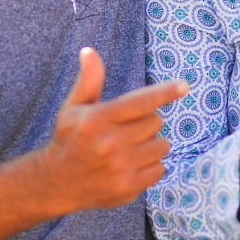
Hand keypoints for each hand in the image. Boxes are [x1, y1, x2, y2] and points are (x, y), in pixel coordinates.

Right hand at [36, 47, 186, 213]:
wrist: (55, 183)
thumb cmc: (69, 138)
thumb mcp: (73, 108)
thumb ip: (88, 81)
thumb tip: (89, 51)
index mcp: (97, 119)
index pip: (140, 102)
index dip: (164, 92)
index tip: (184, 85)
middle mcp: (109, 143)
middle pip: (155, 121)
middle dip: (147, 121)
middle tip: (126, 128)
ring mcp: (120, 168)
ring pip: (162, 145)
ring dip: (151, 143)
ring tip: (129, 147)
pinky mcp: (128, 188)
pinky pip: (160, 168)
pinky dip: (151, 165)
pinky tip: (131, 165)